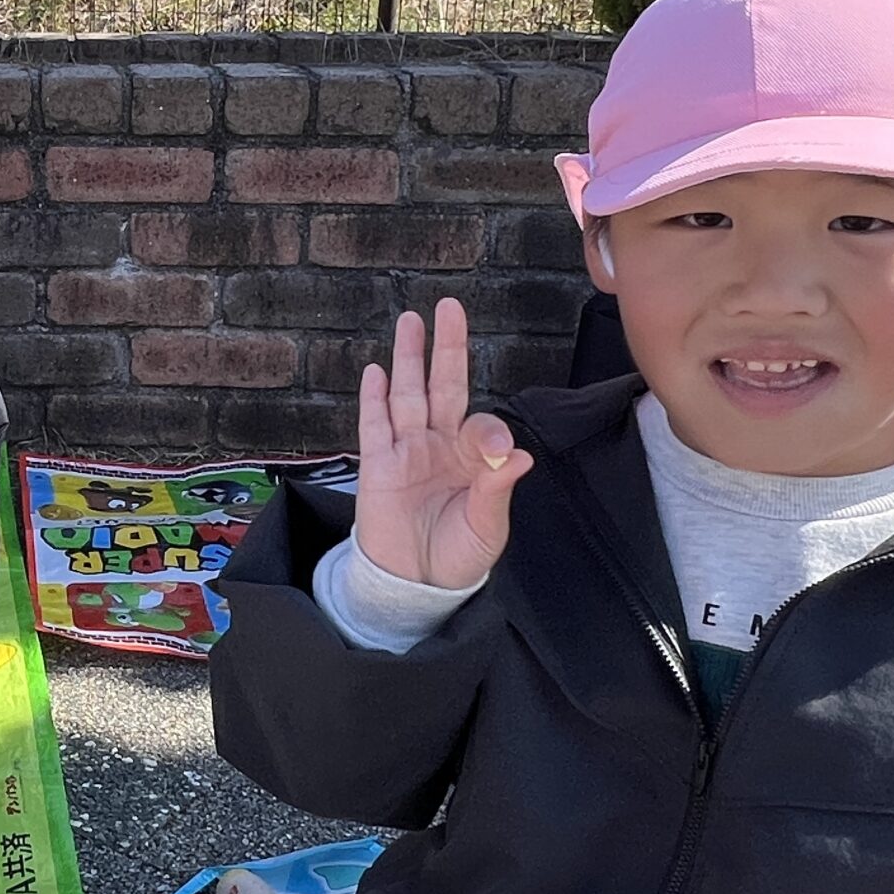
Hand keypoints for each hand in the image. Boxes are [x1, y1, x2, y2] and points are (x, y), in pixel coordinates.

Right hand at [351, 298, 532, 590]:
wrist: (416, 585)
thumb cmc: (458, 556)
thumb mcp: (488, 527)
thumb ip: (497, 488)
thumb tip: (519, 454)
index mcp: (472, 457)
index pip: (479, 424)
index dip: (487, 430)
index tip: (494, 450)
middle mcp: (438, 445)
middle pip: (442, 385)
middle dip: (445, 347)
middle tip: (448, 308)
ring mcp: (405, 452)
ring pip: (406, 394)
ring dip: (408, 358)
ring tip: (410, 321)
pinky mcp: (377, 466)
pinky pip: (374, 425)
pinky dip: (374, 399)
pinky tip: (377, 371)